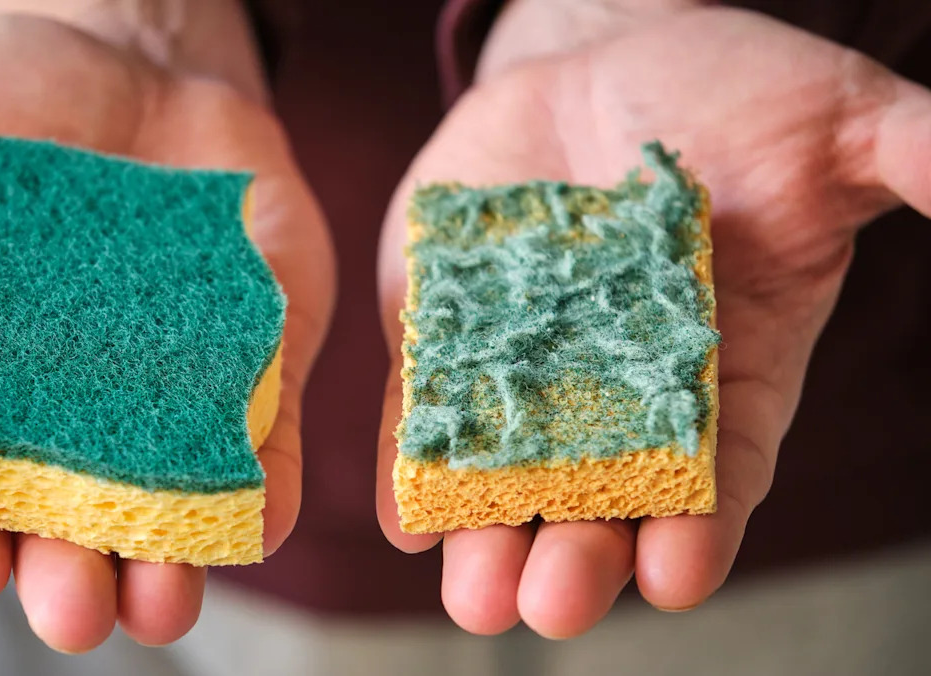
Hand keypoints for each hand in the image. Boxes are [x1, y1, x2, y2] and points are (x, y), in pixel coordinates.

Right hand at [0, 5, 332, 652]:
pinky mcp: (252, 359)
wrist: (129, 63)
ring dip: (168, 559)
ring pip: (167, 502)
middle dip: (67, 569)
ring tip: (163, 604)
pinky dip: (264, 485)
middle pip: (66, 514)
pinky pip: (262, 439)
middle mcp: (70, 400)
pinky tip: (261, 521)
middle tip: (73, 612)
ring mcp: (166, 387)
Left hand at [376, 6, 930, 637]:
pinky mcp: (448, 335)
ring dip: (486, 540)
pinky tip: (405, 517)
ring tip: (477, 595)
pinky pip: (427, 412)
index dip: (700, 527)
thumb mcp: (832, 128)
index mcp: (724, 372)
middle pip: (603, 499)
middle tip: (554, 603)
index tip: (678, 575)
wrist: (607, 59)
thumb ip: (904, 162)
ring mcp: (527, 369)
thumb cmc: (736, 99)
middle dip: (579, 555)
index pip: (716, 473)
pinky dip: (412, 466)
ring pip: (507, 479)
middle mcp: (622, 392)